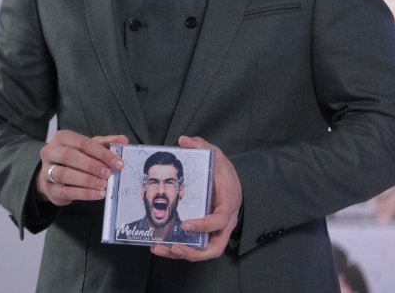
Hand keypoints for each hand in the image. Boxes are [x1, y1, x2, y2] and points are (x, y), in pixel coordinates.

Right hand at [36, 130, 127, 205]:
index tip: (118, 162)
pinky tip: (98, 194)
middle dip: (92, 166)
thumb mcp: (90, 147)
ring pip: (65, 174)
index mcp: (62, 137)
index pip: (83, 143)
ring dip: (87, 180)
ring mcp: (47, 171)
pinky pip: (66, 191)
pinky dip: (84, 193)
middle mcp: (51, 152)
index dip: (102, 153)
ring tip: (103, 185)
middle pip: (70, 156)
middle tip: (108, 173)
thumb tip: (123, 140)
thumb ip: (106, 143)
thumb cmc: (76, 156)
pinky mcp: (50, 189)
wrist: (55, 175)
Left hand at [151, 135, 242, 261]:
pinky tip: (162, 246)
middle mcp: (225, 223)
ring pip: (204, 251)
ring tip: (161, 249)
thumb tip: (183, 140)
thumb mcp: (216, 155)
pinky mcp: (208, 234)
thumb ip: (201, 146)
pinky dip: (180, 248)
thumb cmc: (225, 172)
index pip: (219, 220)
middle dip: (194, 251)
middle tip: (174, 247)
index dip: (204, 225)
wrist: (233, 183)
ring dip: (183, 253)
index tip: (187, 224)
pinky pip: (196, 247)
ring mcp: (217, 231)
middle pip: (215, 247)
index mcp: (228, 204)